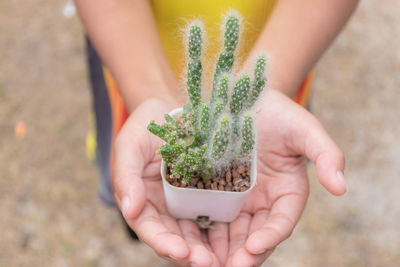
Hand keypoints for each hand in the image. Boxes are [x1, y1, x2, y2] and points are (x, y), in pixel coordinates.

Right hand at [112, 98, 219, 265]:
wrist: (172, 109)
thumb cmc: (146, 126)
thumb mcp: (130, 145)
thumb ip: (126, 176)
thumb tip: (129, 210)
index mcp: (142, 200)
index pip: (149, 228)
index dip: (163, 242)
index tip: (180, 252)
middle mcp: (164, 207)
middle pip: (175, 237)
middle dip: (190, 253)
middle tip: (208, 264)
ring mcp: (186, 202)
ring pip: (197, 232)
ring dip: (208, 249)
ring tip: (224, 260)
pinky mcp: (207, 193)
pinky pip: (215, 214)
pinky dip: (223, 229)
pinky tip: (238, 238)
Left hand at [207, 89, 345, 265]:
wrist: (245, 98)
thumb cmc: (279, 113)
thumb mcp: (305, 129)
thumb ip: (326, 154)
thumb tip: (341, 188)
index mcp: (288, 191)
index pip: (282, 220)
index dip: (271, 236)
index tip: (254, 246)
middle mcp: (264, 200)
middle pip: (255, 234)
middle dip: (244, 253)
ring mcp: (239, 198)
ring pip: (231, 231)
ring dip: (222, 250)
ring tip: (206, 264)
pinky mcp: (216, 191)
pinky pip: (210, 215)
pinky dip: (204, 232)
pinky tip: (191, 242)